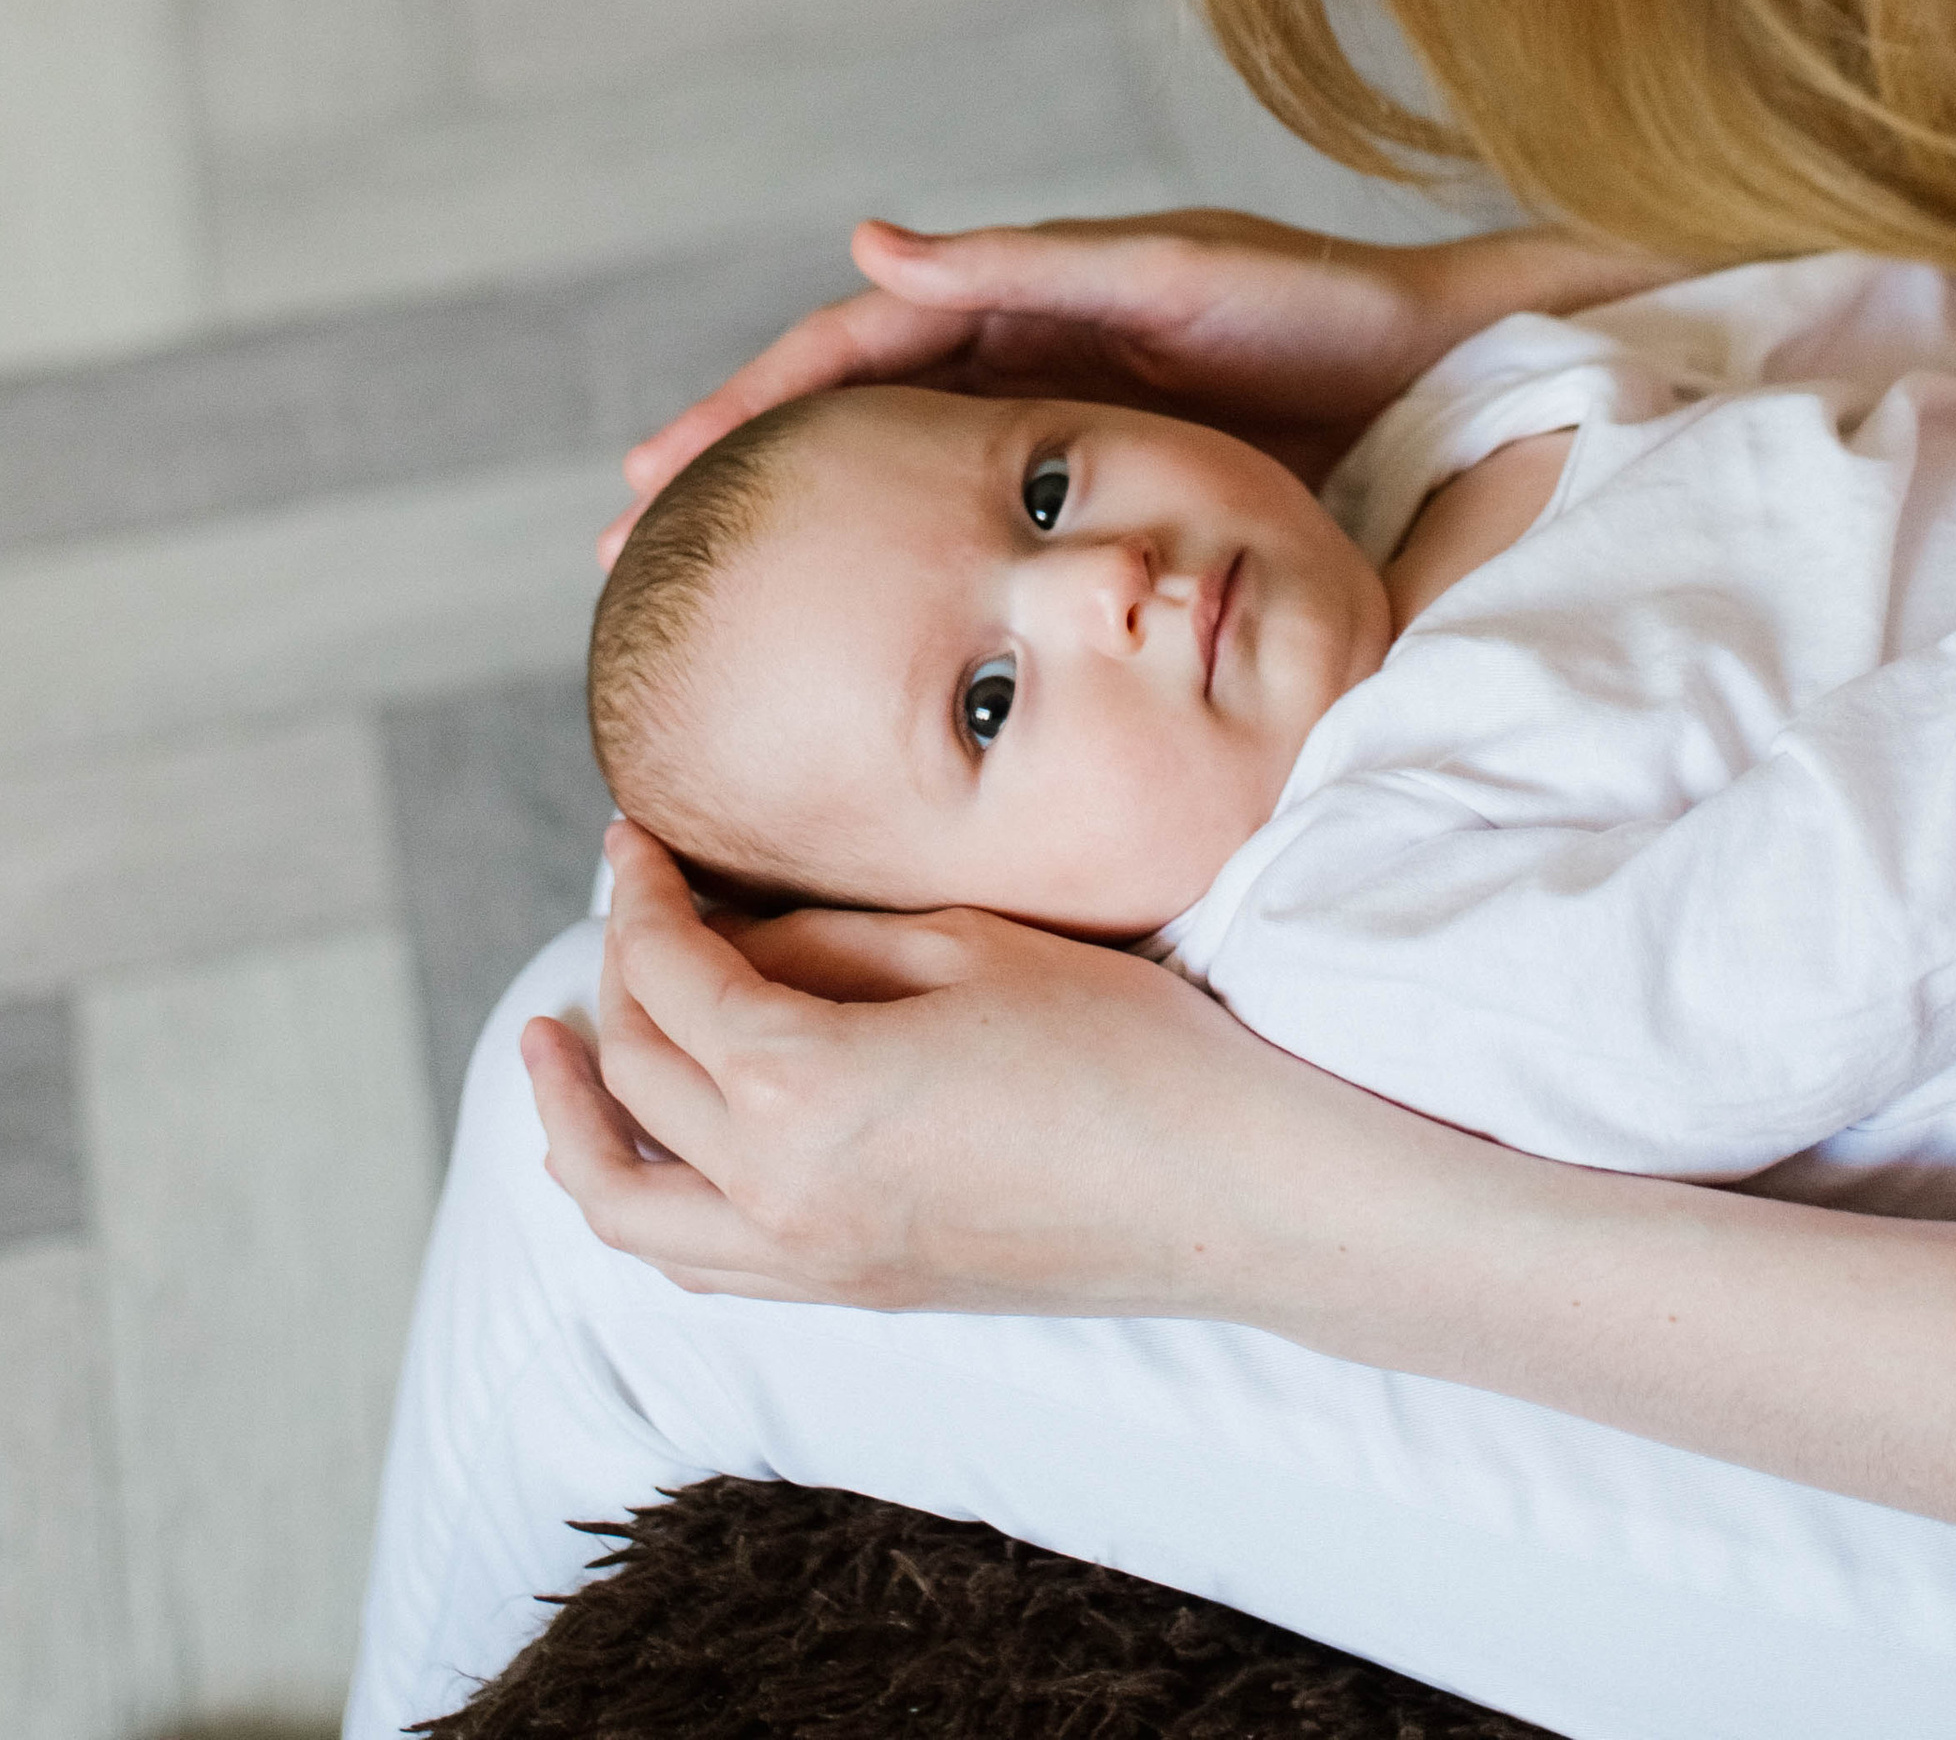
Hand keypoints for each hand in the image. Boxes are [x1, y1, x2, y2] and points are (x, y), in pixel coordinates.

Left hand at [524, 823, 1336, 1310]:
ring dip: (576, 1124)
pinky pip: (697, 1262)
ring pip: (629, 1211)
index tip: (633, 839)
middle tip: (627, 904)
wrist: (1220, 1189)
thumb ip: (821, 944)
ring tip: (558, 1053)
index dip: (639, 893)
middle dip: (612, 976)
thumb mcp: (961, 948)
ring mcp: (810, 1262)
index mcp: (802, 1088)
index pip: (670, 976)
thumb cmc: (1115, 1045)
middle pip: (635, 1080)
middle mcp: (779, 1194)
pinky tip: (658, 1149)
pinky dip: (648, 1202)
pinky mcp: (851, 1294)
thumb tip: (731, 940)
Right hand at [606, 208, 1516, 563]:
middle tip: (627, 567)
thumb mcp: (1169, 278)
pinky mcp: (1123, 504)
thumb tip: (868, 245)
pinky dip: (912, 586)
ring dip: (812, 543)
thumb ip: (1027, 268)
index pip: (849, 355)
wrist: (1454, 368)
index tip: (647, 478)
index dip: (745, 414)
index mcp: (1025, 305)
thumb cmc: (1319, 308)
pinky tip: (869, 647)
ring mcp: (1069, 441)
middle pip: (853, 429)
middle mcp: (1029, 366)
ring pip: (906, 494)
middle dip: (743, 486)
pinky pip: (986, 545)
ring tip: (716, 615)